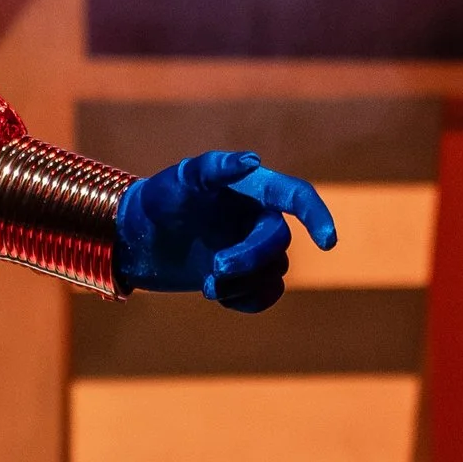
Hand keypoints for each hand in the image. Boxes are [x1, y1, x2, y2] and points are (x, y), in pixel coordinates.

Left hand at [115, 147, 335, 313]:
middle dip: (251, 260)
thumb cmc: (158, 199)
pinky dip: (246, 301)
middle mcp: (258, 219)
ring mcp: (252, 250)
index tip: (328, 242)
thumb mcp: (180, 180)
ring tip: (208, 285)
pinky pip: (264, 295)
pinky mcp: (241, 277)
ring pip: (273, 273)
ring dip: (243, 283)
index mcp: (253, 189)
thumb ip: (214, 167)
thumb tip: (252, 160)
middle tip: (216, 268)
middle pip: (278, 244)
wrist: (134, 237)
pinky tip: (216, 296)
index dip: (317, 216)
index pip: (296, 197)